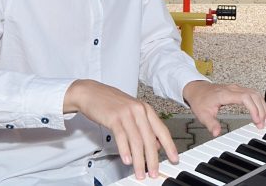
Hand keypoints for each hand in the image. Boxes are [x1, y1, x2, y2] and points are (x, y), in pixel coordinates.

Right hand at [63, 79, 177, 179]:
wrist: (90, 92)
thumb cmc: (110, 103)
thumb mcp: (131, 112)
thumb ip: (144, 127)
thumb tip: (155, 145)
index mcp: (145, 109)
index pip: (162, 130)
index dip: (170, 146)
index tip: (174, 158)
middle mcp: (138, 110)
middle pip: (150, 138)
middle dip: (153, 159)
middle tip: (154, 172)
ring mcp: (126, 113)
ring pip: (137, 141)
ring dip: (139, 160)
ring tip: (140, 172)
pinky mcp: (113, 117)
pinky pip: (122, 137)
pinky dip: (125, 151)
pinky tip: (127, 160)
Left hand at [182, 81, 265, 136]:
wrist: (196, 89)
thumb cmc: (200, 100)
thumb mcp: (202, 114)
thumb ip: (211, 124)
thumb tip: (217, 133)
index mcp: (225, 94)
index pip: (245, 98)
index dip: (254, 108)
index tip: (256, 120)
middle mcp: (233, 89)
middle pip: (254, 95)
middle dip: (261, 109)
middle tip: (262, 124)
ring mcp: (236, 88)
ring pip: (255, 94)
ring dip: (262, 106)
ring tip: (265, 120)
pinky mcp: (238, 90)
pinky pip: (253, 94)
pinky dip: (259, 103)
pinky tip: (262, 112)